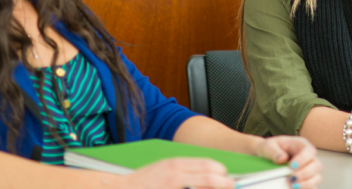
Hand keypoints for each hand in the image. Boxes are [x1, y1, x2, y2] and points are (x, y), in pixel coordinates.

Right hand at [115, 157, 232, 188]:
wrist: (120, 188)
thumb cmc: (142, 183)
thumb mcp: (165, 170)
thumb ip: (184, 171)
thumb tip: (206, 175)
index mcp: (177, 165)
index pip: (209, 165)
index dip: (222, 173)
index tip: (227, 178)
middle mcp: (178, 175)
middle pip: (212, 178)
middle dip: (225, 184)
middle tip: (231, 185)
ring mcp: (175, 186)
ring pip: (206, 184)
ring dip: (216, 187)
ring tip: (224, 187)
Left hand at [255, 136, 320, 187]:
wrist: (267, 157)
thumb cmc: (271, 148)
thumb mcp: (269, 145)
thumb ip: (274, 151)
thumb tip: (282, 159)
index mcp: (301, 144)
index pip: (309, 150)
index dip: (303, 159)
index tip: (291, 166)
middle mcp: (308, 157)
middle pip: (317, 165)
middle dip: (305, 173)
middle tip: (291, 178)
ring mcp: (309, 169)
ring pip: (317, 177)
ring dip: (307, 183)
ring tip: (293, 185)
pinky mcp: (307, 180)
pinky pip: (313, 187)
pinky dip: (306, 188)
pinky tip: (295, 188)